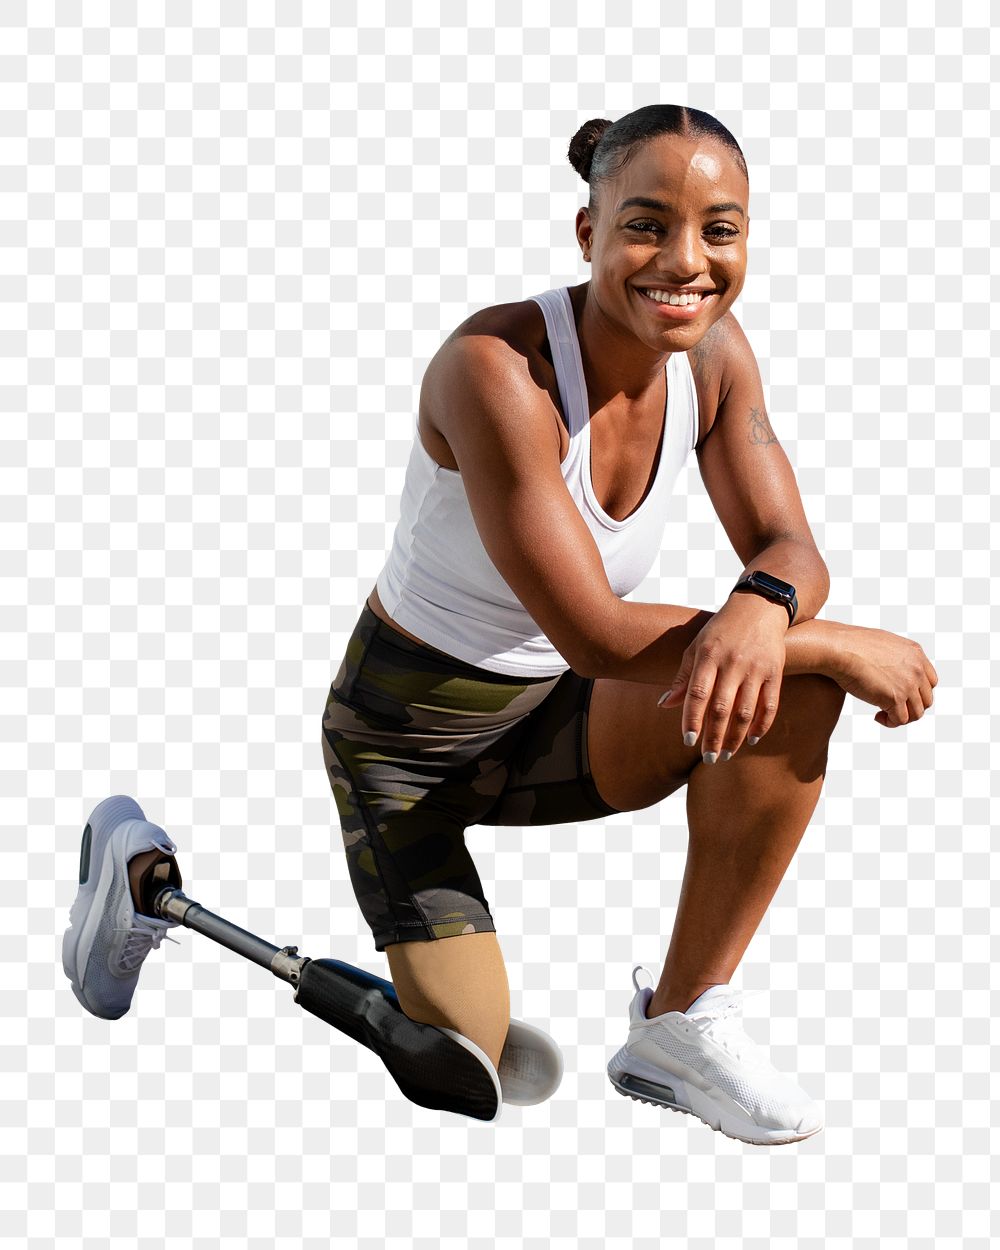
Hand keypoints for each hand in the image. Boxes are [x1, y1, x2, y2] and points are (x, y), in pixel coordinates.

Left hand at [658, 593, 788, 757]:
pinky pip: (770, 705)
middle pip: (722, 708)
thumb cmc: (721, 630)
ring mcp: (756, 668)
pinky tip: (752, 740)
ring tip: (726, 754)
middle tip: (708, 757)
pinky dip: (762, 726)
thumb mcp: (697, 647)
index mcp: (709, 656)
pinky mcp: (775, 671)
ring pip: (746, 711)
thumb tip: (664, 705)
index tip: (688, 740)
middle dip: (714, 736)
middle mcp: (733, 663)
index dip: (692, 719)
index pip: (697, 694)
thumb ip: (683, 677)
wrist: (759, 606)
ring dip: (736, 737)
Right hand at [824, 622, 937, 726]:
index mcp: (915, 653)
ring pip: (916, 713)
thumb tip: (891, 668)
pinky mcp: (895, 699)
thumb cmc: (849, 644)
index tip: (901, 695)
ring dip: (901, 716)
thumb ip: (894, 656)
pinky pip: (900, 720)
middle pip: (926, 699)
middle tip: (891, 707)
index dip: (916, 692)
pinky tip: (877, 716)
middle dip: (910, 706)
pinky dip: (890, 722)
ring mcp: (908, 684)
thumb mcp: (882, 643)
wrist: (838, 649)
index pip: (929, 681)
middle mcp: (916, 669)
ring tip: (884, 714)